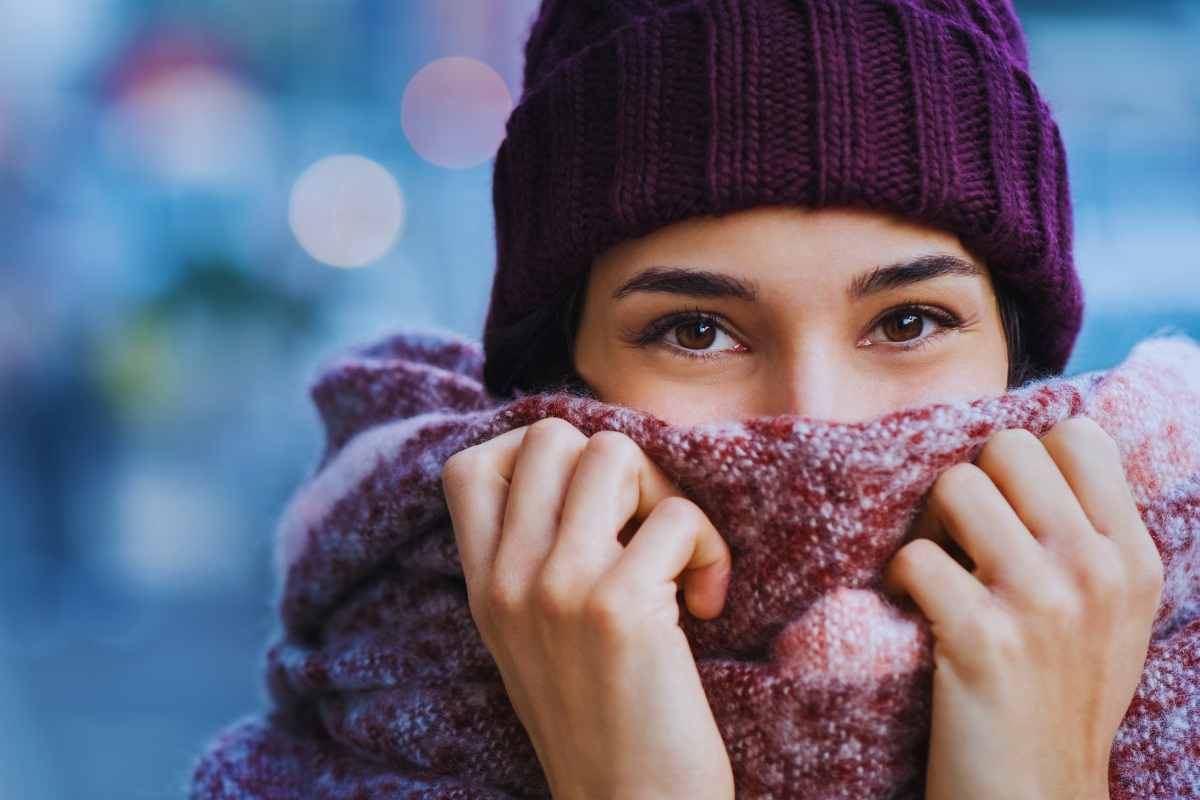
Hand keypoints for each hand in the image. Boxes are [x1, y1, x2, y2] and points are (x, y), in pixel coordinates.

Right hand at [440, 417, 734, 799]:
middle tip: (643, 529)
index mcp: (483, 587)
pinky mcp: (618, 607)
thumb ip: (533, 562)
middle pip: (552, 437)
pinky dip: (710, 550)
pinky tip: (708, 605)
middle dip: (617, 466)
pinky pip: (677, 516)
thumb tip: (587, 468)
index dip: (536, 457)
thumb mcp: (532, 639)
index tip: (588, 504)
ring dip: (666, 495)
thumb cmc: (601, 723)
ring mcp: (557, 588)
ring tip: (678, 560)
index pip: (471, 467)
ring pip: (614, 454)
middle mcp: (508, 579)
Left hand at [882, 417, 1163, 799]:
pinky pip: (915, 556)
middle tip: (958, 538)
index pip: (1079, 435)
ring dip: (928, 526)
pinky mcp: (983, 638)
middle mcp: (1096, 570)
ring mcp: (1042, 602)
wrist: (1037, 799)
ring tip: (934, 573)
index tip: (1006, 507)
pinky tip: (911, 612)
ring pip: (956, 486)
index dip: (1025, 459)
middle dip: (970, 483)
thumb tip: (1033, 454)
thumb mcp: (1111, 615)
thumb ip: (1088, 537)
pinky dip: (898, 580)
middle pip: (1007, 448)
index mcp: (1133, 557)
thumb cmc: (1059, 700)